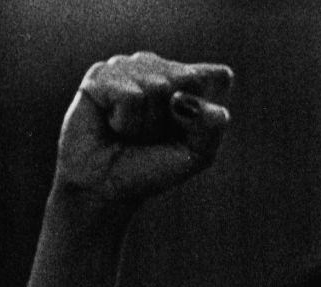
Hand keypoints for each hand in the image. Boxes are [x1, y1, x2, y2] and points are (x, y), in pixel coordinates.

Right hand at [53, 52, 232, 211]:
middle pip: (189, 78)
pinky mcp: (101, 74)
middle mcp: (159, 68)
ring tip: (132, 131)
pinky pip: (130, 96)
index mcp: (189, 83)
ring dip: (148, 122)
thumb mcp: (198, 153)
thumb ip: (211, 124)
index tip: (190, 129)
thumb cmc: (153, 167)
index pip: (220, 78)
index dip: (206, 107)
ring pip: (157, 85)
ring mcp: (129, 66)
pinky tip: (113, 124)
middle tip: (153, 134)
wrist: (107, 185)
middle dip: (174, 117)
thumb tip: (182, 98)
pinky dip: (126, 121)